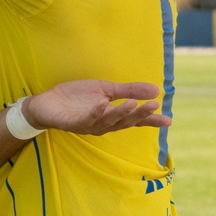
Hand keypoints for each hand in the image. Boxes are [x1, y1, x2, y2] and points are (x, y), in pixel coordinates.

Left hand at [23, 80, 167, 135]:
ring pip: (107, 122)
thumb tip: (156, 91)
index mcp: (111, 117)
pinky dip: (95, 112)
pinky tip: (103, 104)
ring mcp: (87, 125)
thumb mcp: (106, 90)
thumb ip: (128, 91)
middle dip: (138, 115)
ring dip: (120, 113)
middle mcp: (102, 125)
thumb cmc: (76, 98)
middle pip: (124, 122)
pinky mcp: (72, 123)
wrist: (47, 102)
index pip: (134, 120)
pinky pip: (86, 119)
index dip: (150, 121)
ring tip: (132, 104)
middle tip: (153, 106)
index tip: (168, 121)